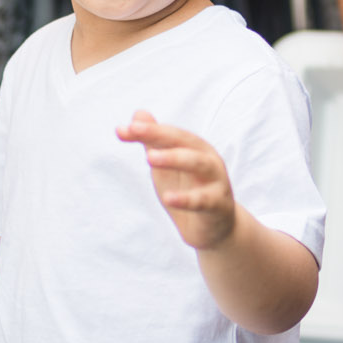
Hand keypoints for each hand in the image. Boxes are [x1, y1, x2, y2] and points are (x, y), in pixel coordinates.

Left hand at [117, 110, 235, 251]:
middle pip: (185, 142)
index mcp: (195, 148)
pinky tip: (168, 198)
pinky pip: (203, 200)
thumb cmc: (188, 190)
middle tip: (135, 131)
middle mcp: (208, 159)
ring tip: (149, 158)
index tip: (123, 130)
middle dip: (160, 134)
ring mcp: (217, 181)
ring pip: (199, 164)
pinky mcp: (219, 205)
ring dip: (174, 158)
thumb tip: (138, 113)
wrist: (214, 228)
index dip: (148, 130)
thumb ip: (153, 141)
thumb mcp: (166, 166)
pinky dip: (186, 199)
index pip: (170, 134)